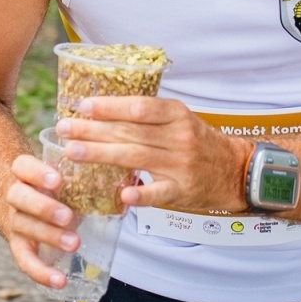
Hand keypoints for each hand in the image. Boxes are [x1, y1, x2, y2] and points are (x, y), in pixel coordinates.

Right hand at [1, 153, 79, 288]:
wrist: (18, 204)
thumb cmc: (50, 188)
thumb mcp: (62, 175)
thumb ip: (86, 175)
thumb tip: (133, 179)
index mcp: (25, 173)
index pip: (22, 166)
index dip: (37, 173)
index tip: (57, 181)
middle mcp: (16, 196)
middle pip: (19, 197)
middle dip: (44, 208)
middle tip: (68, 216)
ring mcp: (15, 221)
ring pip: (23, 226)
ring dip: (49, 236)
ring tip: (74, 243)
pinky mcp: (19, 246)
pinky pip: (25, 261)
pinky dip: (41, 273)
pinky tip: (59, 281)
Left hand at [56, 97, 247, 212]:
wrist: (235, 170)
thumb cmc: (200, 143)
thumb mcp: (179, 120)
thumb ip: (148, 117)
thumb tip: (103, 112)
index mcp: (176, 115)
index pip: (139, 107)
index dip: (109, 106)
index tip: (83, 106)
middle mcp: (178, 137)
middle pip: (130, 131)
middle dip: (93, 130)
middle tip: (64, 129)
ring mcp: (180, 164)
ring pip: (136, 157)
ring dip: (101, 154)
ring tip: (72, 153)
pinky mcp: (182, 190)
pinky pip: (158, 193)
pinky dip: (140, 194)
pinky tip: (121, 195)